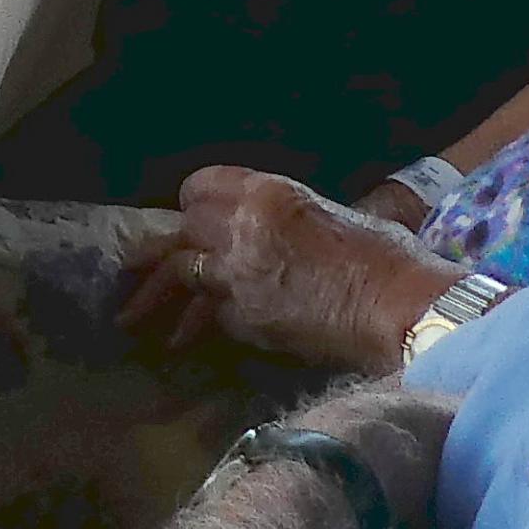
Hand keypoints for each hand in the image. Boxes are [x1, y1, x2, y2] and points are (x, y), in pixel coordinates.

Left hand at [120, 165, 471, 373]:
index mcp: (269, 192)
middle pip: (181, 229)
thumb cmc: (387, 258)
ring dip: (152, 295)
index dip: (192, 204)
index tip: (187, 220)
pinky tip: (181, 342)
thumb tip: (275, 225)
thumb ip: (287, 215)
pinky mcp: (245, 318)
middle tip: (141, 266)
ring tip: (127, 317)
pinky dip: (198, 327)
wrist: (401, 307)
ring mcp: (240, 274)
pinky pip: (209, 316)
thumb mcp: (334, 213)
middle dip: (166, 249)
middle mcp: (243, 226)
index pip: (200, 186)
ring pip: (178, 275)